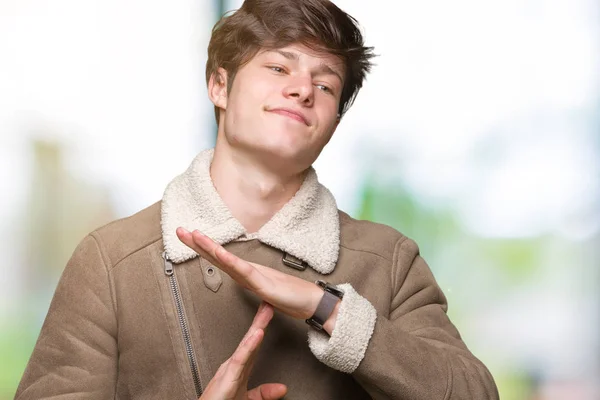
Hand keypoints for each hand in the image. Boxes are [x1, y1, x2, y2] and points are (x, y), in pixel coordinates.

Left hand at [176, 228, 338, 331]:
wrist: (310, 303)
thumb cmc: (291, 296)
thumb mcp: (265, 292)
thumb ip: (255, 286)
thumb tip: (246, 282)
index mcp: (245, 274)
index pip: (218, 259)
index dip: (202, 248)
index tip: (187, 237)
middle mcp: (246, 271)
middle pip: (217, 255)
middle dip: (197, 243)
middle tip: (179, 230)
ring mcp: (254, 275)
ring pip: (227, 259)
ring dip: (209, 247)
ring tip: (194, 235)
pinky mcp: (262, 283)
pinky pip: (242, 271)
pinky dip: (229, 261)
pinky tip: (218, 253)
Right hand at [199, 302, 286, 399]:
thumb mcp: (247, 399)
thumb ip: (263, 393)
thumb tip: (281, 388)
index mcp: (239, 369)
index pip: (254, 345)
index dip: (262, 329)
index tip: (268, 314)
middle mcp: (233, 366)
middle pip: (250, 340)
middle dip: (260, 322)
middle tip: (269, 304)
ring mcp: (230, 370)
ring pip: (246, 345)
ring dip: (257, 328)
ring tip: (266, 313)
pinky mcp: (227, 378)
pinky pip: (240, 360)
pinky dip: (249, 346)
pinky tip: (257, 334)